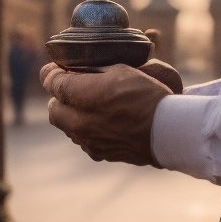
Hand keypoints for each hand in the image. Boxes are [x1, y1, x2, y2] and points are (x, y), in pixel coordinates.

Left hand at [40, 59, 177, 165]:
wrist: (167, 132)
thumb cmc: (147, 96)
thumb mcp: (121, 70)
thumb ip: (94, 69)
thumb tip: (80, 67)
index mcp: (81, 96)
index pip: (52, 82)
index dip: (52, 73)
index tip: (56, 69)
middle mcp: (78, 122)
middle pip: (53, 109)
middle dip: (59, 97)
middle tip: (72, 88)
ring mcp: (87, 141)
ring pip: (67, 127)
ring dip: (71, 115)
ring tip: (89, 106)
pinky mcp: (99, 153)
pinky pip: (83, 140)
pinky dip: (86, 130)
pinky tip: (102, 123)